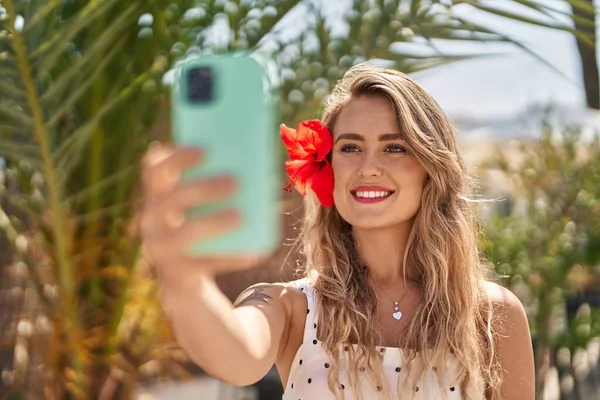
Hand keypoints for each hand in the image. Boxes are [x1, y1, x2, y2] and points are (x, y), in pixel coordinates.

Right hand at [140, 143, 268, 292]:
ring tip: (241, 216)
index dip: (176, 157)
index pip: (155, 168)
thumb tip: (270, 154)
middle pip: (170, 199)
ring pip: (182, 235)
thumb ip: (224, 177)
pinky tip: (253, 253)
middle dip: (203, 188)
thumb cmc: (203, 223)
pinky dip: (230, 258)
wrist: (185, 275)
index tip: (206, 150)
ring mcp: (160, 249)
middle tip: (236, 182)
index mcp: (158, 193)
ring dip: (212, 223)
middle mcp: (151, 219)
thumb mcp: (205, 202)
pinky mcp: (176, 273)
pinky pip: (202, 266)